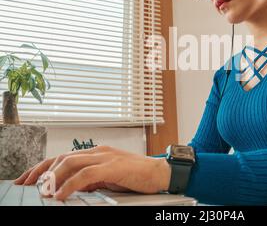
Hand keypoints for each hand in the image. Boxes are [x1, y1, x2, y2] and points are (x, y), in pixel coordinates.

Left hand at [14, 145, 170, 200]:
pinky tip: (61, 195)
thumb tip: (73, 187)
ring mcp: (105, 157)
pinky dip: (70, 184)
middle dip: (40, 171)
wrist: (159, 173)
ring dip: (52, 177)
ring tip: (42, 191)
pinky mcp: (113, 166)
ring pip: (70, 163)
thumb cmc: (136, 176)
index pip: (63, 157)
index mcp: (96, 153)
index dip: (43, 167)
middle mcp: (98, 151)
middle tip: (25, 184)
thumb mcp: (109, 178)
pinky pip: (85, 174)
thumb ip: (91, 179)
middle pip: (62, 157)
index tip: (27, 179)